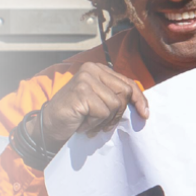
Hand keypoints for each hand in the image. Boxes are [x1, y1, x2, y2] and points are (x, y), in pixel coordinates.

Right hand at [27, 62, 148, 149]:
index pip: (128, 83)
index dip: (139, 99)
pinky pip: (102, 113)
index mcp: (99, 69)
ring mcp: (86, 79)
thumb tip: (142, 108)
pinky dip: (94, 124)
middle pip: (124, 93)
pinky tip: (82, 124)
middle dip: (118, 114)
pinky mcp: (81, 91)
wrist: (50, 126)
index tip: (144, 114)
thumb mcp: (100, 103)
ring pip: (115, 105)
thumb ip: (116, 98)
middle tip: (102, 124)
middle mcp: (92, 69)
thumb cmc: (77, 117)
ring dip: (104, 121)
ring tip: (89, 123)